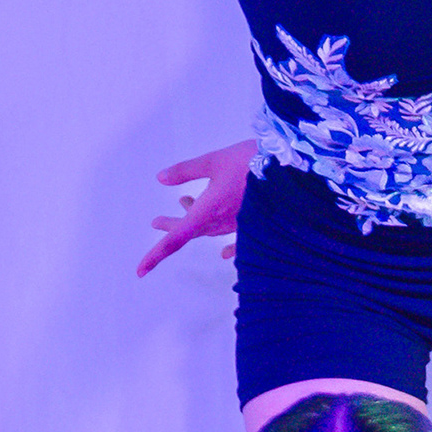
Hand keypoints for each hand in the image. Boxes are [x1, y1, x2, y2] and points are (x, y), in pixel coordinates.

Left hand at [137, 140, 255, 277]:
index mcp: (208, 210)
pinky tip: (223, 252)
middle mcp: (221, 223)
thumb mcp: (214, 161)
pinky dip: (226, 245)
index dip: (157, 254)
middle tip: (156, 220)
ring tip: (184, 201)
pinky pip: (235, 241)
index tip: (140, 270)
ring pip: (209, 230)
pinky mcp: (254, 224)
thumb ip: (187, 171)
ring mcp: (239, 225)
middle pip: (190, 232)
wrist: (291, 170)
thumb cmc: (251, 162)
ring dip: (193, 221)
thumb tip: (161, 178)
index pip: (177, 237)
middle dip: (172, 226)